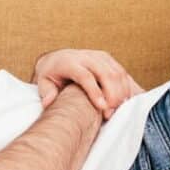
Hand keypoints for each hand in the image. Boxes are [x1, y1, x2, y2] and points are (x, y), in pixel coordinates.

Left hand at [32, 49, 146, 119]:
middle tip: (111, 113)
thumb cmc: (50, 75)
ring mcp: (99, 56)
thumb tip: (49, 102)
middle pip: (105, 73)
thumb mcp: (43, 82)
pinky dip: (126, 86)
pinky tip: (125, 101)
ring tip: (118, 110)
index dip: (95, 91)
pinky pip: (121, 71)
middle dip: (112, 94)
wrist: (57, 58)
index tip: (102, 107)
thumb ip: (46, 92)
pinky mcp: (108, 59)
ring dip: (121, 92)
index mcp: (70, 62)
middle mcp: (86, 56)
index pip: (85, 76)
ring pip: (117, 72)